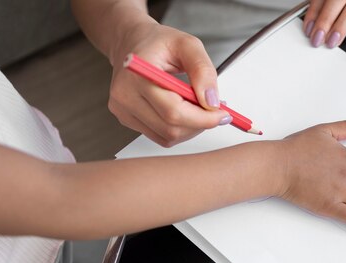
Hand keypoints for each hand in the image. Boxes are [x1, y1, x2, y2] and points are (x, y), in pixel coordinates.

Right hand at [109, 22, 229, 146]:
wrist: (131, 43)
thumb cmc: (158, 42)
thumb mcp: (188, 45)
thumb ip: (203, 71)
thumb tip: (212, 102)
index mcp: (138, 74)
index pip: (173, 111)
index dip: (203, 118)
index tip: (222, 114)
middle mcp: (125, 95)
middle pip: (171, 128)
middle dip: (200, 123)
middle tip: (214, 111)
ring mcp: (123, 110)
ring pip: (167, 137)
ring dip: (191, 128)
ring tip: (198, 108)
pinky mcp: (126, 119)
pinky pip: (160, 137)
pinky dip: (179, 130)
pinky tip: (184, 112)